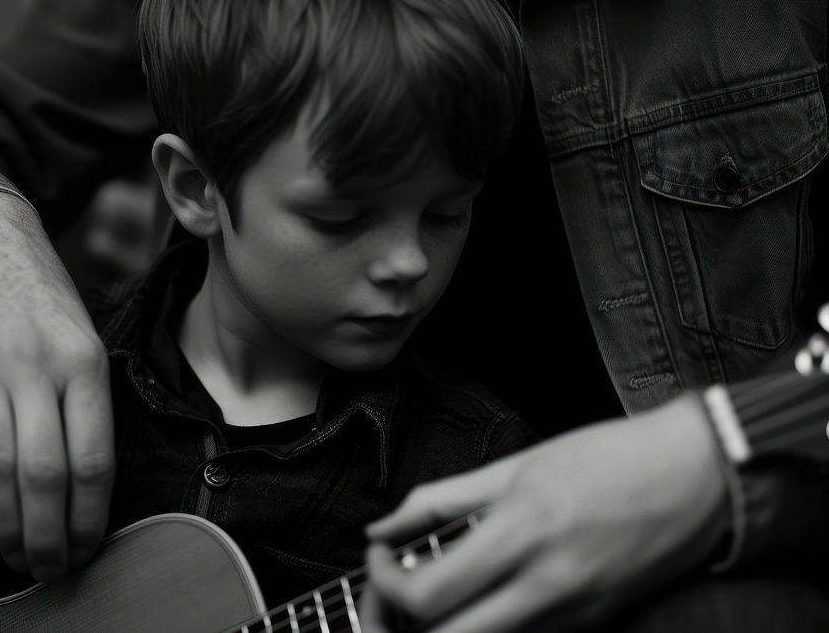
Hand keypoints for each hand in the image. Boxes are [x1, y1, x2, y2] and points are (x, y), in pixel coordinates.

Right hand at [0, 191, 114, 581]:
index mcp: (85, 362)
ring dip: (6, 525)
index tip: (88, 546)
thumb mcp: (87, 338)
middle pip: (44, 475)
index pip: (94, 458)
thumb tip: (88, 487)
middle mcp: (37, 367)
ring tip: (15, 554)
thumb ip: (88, 404)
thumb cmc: (44, 299)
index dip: (90, 516)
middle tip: (51, 567)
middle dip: (48, 535)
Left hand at [361, 394, 728, 631]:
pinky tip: (477, 597)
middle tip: (387, 598)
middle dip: (398, 626)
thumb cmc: (609, 458)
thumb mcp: (516, 466)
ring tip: (429, 595)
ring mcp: (571, 613)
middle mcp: (545, 584)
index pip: (426, 594)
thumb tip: (385, 526)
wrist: (696, 476)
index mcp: (520, 532)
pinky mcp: (590, 625)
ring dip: (442, 627)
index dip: (382, 585)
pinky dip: (486, 626)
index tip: (378, 557)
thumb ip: (442, 501)